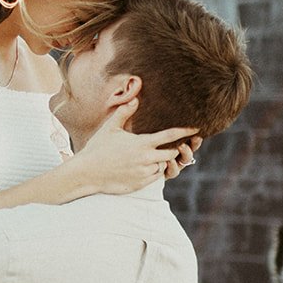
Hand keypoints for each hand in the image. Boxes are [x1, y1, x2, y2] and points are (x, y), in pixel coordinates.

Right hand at [75, 106, 199, 194]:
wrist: (87, 172)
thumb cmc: (98, 148)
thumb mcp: (110, 128)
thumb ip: (125, 112)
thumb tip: (135, 98)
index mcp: (141, 143)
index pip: (169, 136)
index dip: (185, 131)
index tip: (195, 128)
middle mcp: (145, 158)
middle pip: (172, 153)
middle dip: (172, 149)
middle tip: (167, 146)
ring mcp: (143, 172)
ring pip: (164, 166)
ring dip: (162, 161)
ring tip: (149, 156)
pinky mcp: (140, 184)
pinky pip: (155, 177)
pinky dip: (154, 171)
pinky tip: (143, 167)